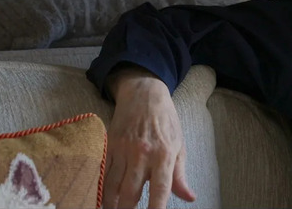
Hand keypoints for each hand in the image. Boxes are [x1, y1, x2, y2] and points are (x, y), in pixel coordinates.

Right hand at [102, 67, 195, 208]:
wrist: (144, 94)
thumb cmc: (166, 121)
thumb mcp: (179, 146)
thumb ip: (180, 175)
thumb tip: (189, 197)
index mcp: (164, 155)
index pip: (160, 190)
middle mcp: (142, 154)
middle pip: (130, 192)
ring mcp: (123, 150)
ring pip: (112, 186)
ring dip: (111, 204)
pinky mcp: (109, 145)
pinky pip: (103, 173)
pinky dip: (102, 188)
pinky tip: (103, 199)